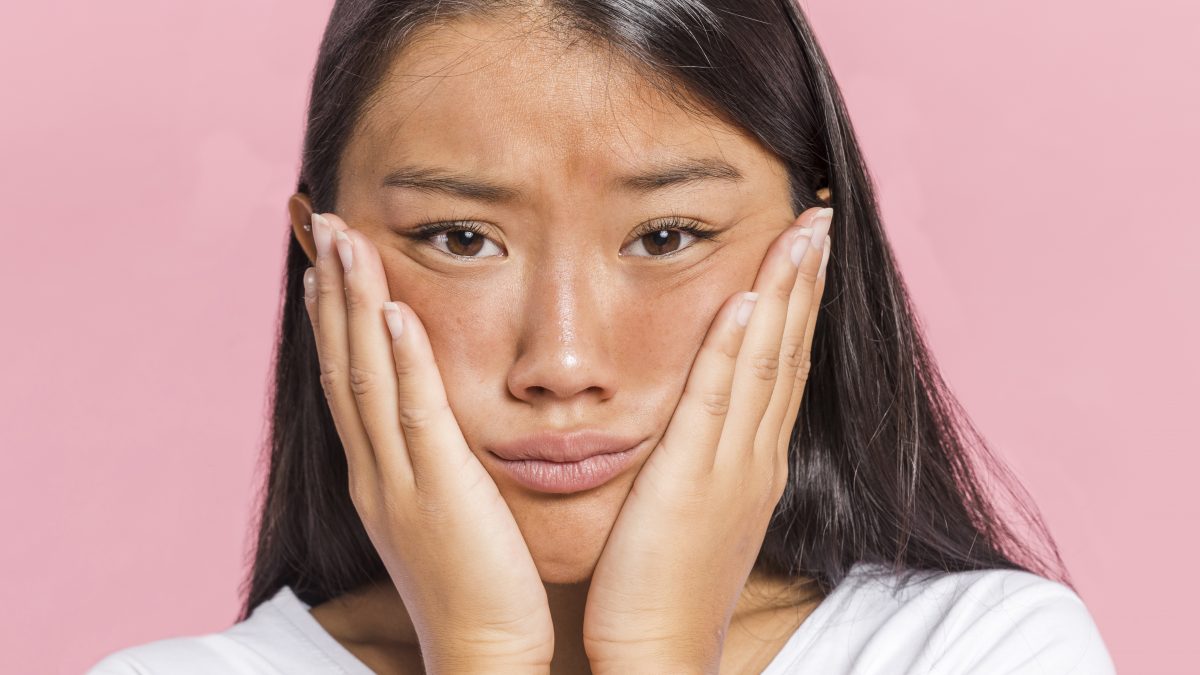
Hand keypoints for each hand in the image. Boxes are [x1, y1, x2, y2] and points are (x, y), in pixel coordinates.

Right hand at [303, 212, 553, 673]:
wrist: (483, 655)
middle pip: (343, 365)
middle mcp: (376, 470)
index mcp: (379, 475)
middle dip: (332, 292)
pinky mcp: (438, 490)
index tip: (325, 268)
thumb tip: (439, 434)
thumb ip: (436, 467)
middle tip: (324, 227)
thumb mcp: (445, 516)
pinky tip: (391, 310)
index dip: (332, 321)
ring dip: (353, 304)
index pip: (347, 383)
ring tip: (345, 241)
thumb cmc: (477, 589)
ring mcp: (400, 480)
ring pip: (366, 376)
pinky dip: (401, 359)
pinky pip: (414, 413)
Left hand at [582, 206, 833, 673]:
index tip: (806, 252)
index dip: (798, 306)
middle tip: (820, 218)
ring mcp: (733, 464)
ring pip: (768, 360)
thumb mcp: (693, 513)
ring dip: (786, 291)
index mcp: (753, 463)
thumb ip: (702, 463)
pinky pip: (720, 396)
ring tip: (803, 231)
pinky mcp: (695, 476)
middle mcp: (755, 455)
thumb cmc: (663, 589)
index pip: (782, 367)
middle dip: (806, 281)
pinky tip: (747, 293)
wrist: (658, 654)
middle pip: (789, 351)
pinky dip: (737, 342)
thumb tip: (700, 428)